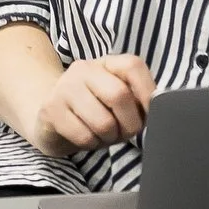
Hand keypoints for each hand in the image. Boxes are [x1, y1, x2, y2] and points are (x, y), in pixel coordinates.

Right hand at [28, 55, 155, 157]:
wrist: (50, 116)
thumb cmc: (93, 110)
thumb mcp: (116, 100)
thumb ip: (136, 99)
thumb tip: (158, 109)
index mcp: (106, 64)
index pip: (132, 66)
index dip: (147, 91)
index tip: (148, 113)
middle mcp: (83, 69)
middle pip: (119, 95)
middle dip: (129, 124)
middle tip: (124, 132)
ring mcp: (64, 87)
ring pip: (103, 122)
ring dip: (109, 137)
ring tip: (103, 135)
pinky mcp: (51, 109)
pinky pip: (84, 136)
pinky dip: (91, 144)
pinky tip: (86, 137)